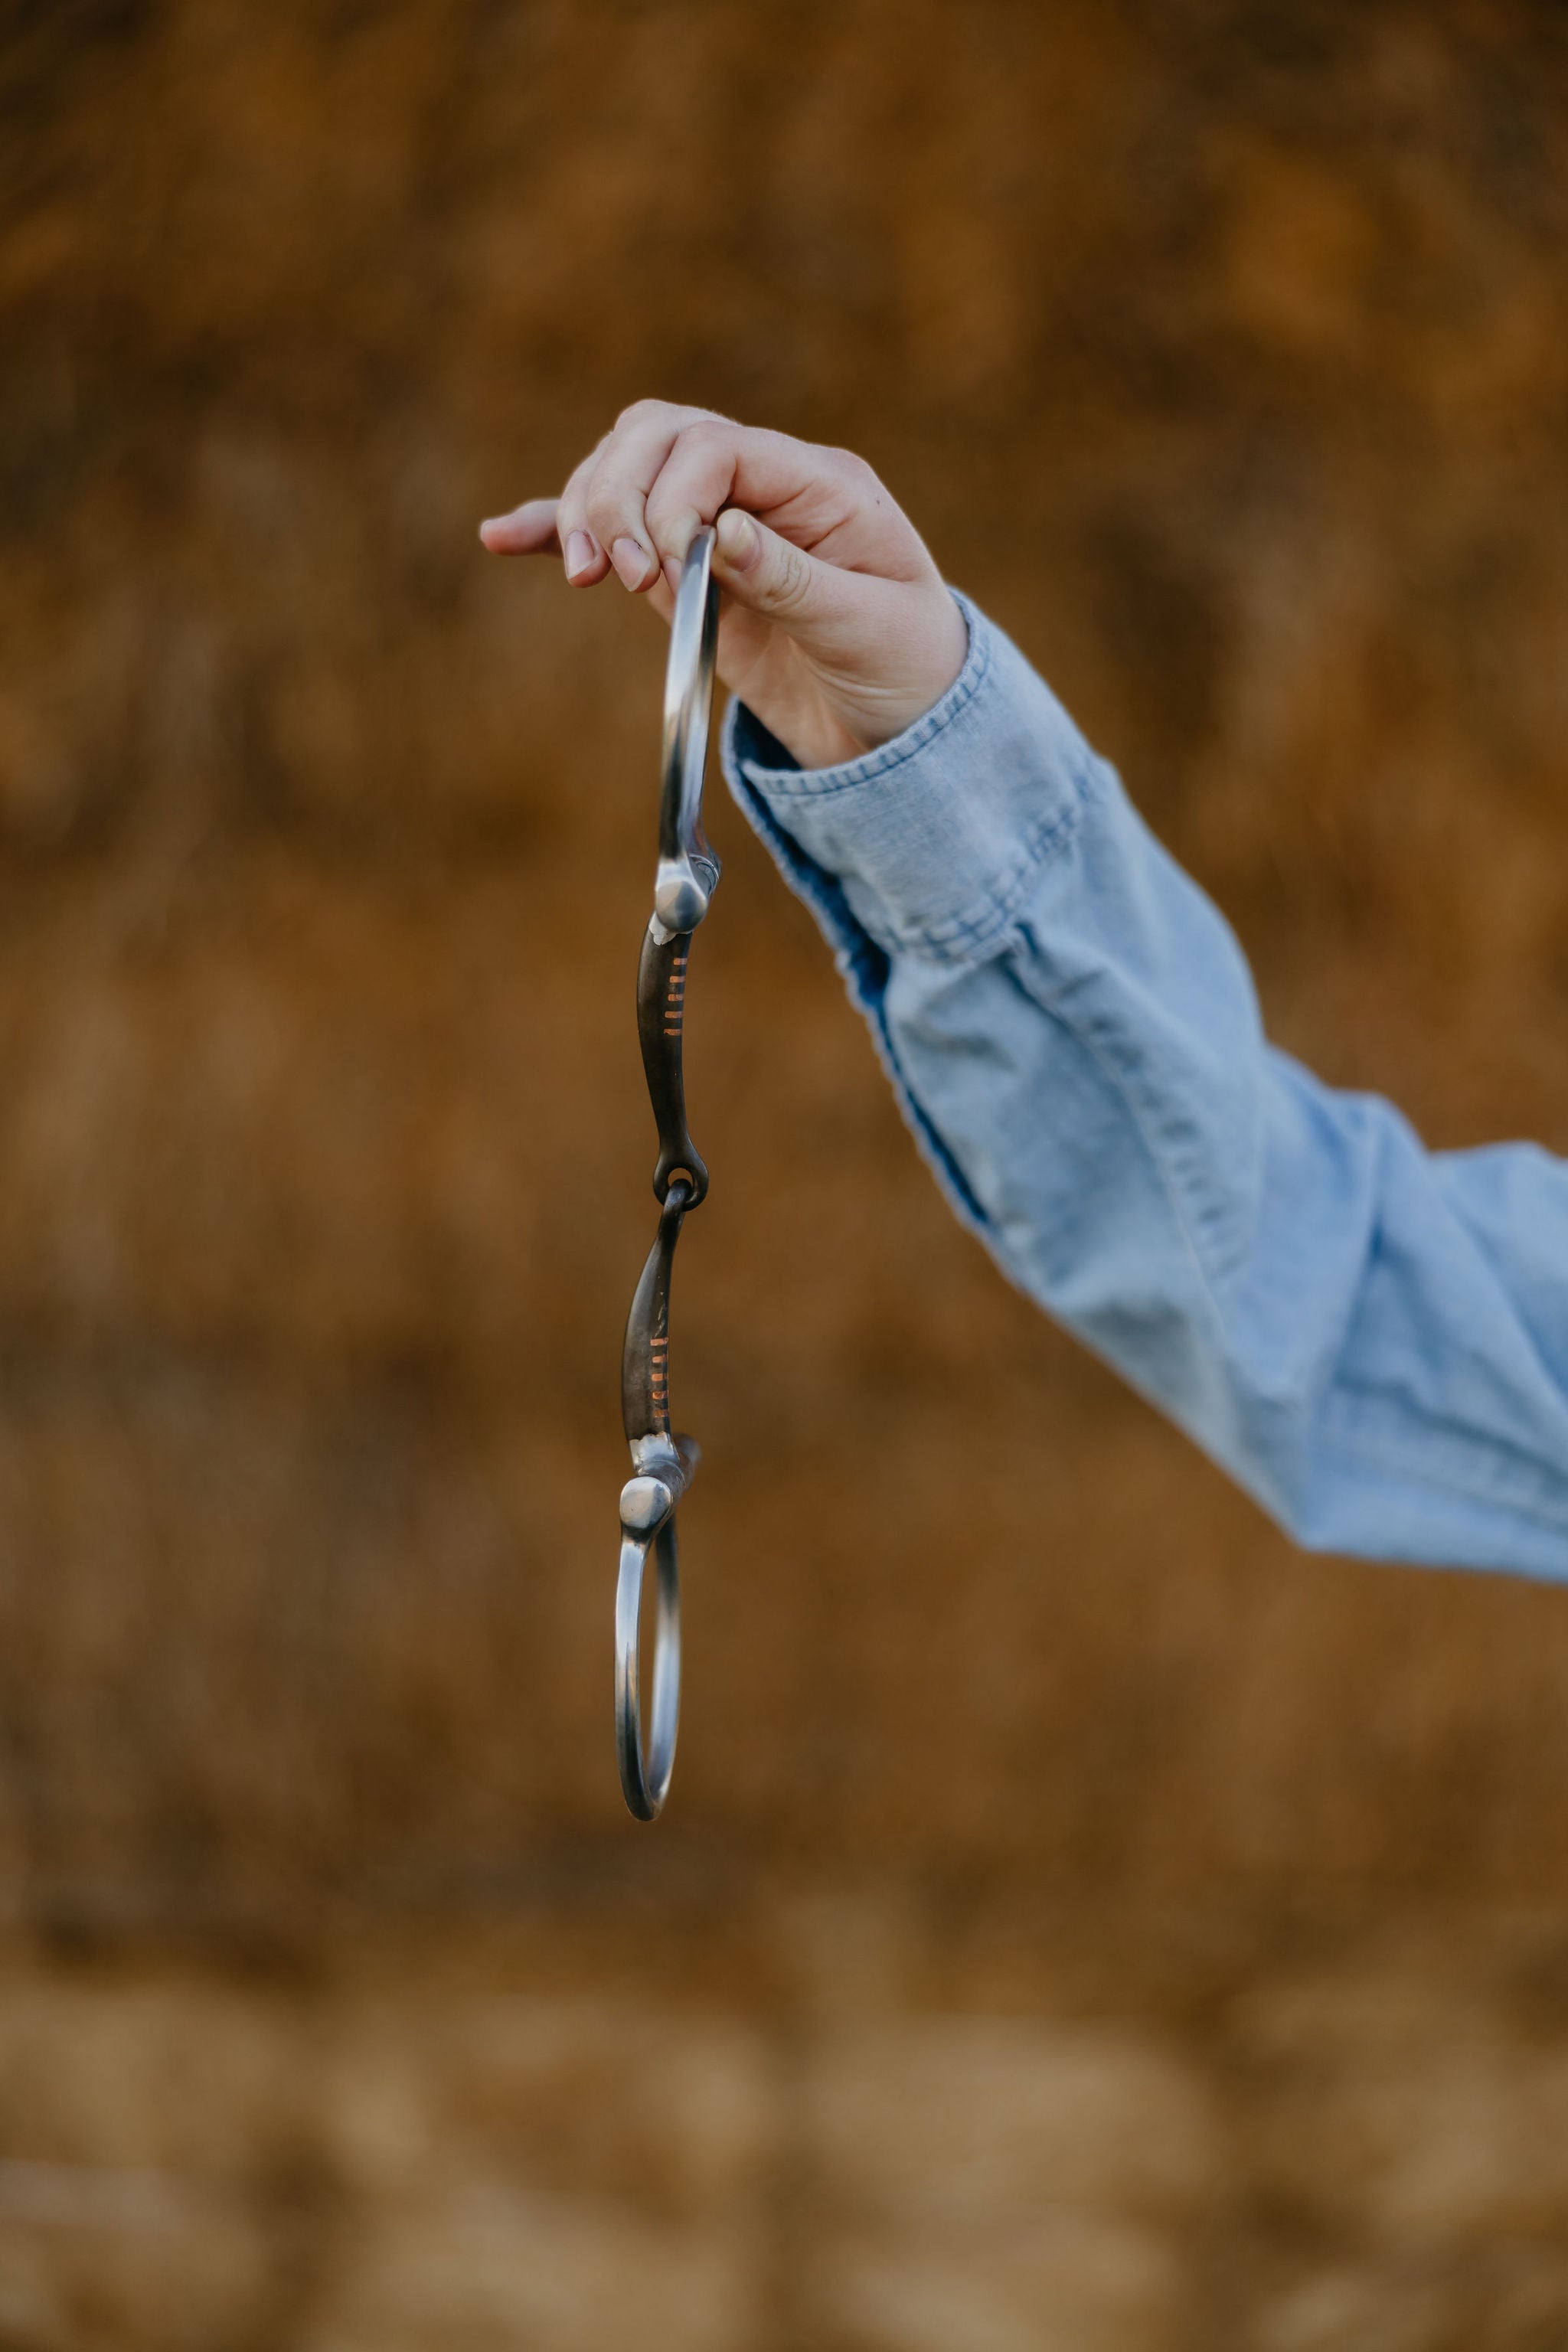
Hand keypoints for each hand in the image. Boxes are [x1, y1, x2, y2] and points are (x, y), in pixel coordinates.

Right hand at [479, 401, 966, 770]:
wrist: (904, 726)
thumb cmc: (905, 669)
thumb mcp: (867, 628)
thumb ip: (793, 577)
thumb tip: (719, 530)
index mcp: (821, 483)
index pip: (719, 447)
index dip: (674, 495)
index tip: (664, 570)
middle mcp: (764, 485)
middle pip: (658, 437)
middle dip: (619, 495)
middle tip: (620, 577)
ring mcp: (719, 520)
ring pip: (626, 469)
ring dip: (586, 509)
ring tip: (587, 577)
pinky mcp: (685, 570)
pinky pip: (616, 531)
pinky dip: (559, 529)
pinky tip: (504, 537)